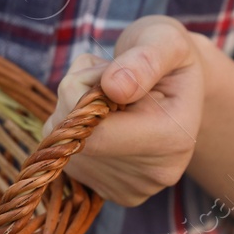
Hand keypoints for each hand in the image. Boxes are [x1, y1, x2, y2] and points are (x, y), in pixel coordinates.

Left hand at [41, 15, 206, 206]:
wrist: (172, 85)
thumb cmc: (166, 56)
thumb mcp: (164, 41)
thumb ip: (144, 60)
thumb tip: (114, 88)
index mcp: (172, 140)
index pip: (94, 131)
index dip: (84, 90)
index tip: (105, 69)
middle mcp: (152, 175)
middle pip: (75, 138)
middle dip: (76, 96)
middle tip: (107, 77)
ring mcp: (127, 190)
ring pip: (62, 145)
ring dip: (72, 109)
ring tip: (110, 96)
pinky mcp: (104, 193)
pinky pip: (62, 155)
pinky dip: (71, 128)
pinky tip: (102, 118)